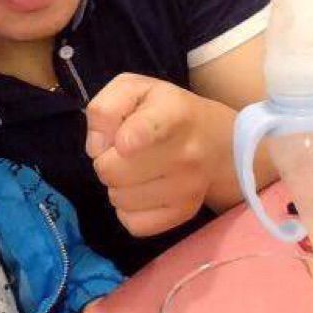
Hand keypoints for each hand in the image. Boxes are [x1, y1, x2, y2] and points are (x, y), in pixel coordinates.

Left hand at [84, 73, 235, 235]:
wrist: (215, 139)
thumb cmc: (163, 109)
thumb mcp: (133, 88)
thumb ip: (105, 108)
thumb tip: (97, 147)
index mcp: (172, 112)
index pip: (143, 132)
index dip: (124, 140)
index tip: (122, 143)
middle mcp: (185, 152)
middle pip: (112, 171)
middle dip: (105, 160)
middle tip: (118, 152)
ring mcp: (187, 187)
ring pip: (119, 199)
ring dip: (116, 185)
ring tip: (131, 169)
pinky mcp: (184, 214)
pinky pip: (133, 223)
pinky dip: (128, 209)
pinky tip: (140, 190)